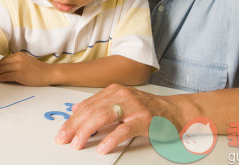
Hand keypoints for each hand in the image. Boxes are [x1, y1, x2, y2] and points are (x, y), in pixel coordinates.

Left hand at [0, 52, 53, 85]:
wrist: (48, 73)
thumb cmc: (38, 69)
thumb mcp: (26, 61)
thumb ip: (16, 62)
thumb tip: (5, 68)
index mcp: (19, 55)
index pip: (4, 59)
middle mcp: (18, 59)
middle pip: (1, 64)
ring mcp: (19, 66)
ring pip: (2, 70)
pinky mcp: (20, 74)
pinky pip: (6, 76)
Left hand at [54, 84, 185, 153]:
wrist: (176, 112)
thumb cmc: (148, 109)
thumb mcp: (122, 103)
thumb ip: (100, 105)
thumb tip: (76, 111)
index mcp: (114, 91)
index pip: (87, 105)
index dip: (72, 120)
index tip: (62, 131)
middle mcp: (122, 95)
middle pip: (91, 110)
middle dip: (74, 126)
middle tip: (64, 139)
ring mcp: (133, 106)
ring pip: (102, 117)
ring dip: (86, 132)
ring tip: (77, 143)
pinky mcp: (144, 119)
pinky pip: (123, 130)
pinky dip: (110, 139)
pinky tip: (102, 147)